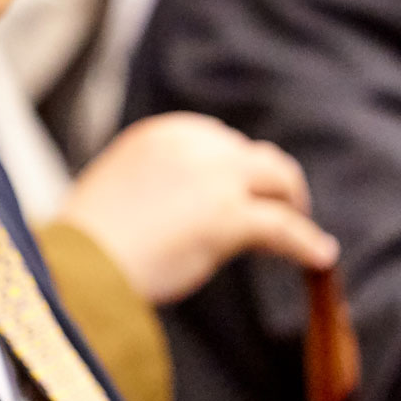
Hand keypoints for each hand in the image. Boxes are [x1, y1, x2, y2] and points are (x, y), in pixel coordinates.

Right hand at [56, 113, 338, 304]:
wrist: (81, 266)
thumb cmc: (89, 243)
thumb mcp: (124, 190)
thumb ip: (160, 182)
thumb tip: (190, 208)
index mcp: (164, 134)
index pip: (218, 141)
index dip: (236, 169)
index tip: (244, 189)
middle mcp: (194, 145)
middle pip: (253, 156)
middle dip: (269, 181)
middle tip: (281, 206)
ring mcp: (216, 179)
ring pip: (277, 180)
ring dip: (293, 202)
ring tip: (303, 226)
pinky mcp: (231, 219)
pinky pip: (284, 228)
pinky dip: (306, 243)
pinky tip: (319, 256)